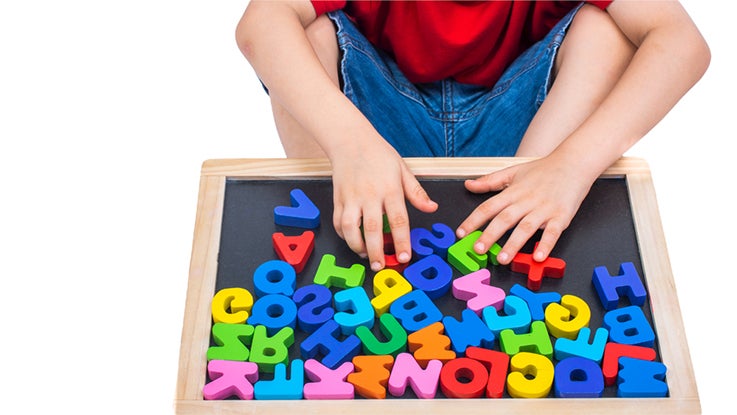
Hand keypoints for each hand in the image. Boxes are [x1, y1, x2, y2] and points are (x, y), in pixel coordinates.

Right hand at [330, 141, 437, 271]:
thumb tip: (432, 208)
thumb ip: (416, 192)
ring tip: (365, 255)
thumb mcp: (402, 170)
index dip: (401, 241)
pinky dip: (343, 235)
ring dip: (356, 245)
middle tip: (380, 266)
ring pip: (349, 227)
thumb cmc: (379, 155)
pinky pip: (338, 222)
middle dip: (376, 251)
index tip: (404, 257)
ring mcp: (351, 197)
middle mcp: (369, 195)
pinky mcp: (337, 198)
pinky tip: (352, 240)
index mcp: (389, 188)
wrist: (350, 140)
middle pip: (372, 228)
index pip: (398, 219)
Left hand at [456, 156, 595, 264]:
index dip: (473, 220)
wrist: (573, 163)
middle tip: (478, 250)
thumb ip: (490, 181)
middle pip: (505, 219)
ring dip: (513, 244)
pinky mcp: (561, 216)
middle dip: (490, 235)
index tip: (461, 233)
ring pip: (526, 228)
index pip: (488, 207)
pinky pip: (552, 232)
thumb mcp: (513, 172)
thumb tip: (468, 184)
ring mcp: (544, 209)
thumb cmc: (543, 170)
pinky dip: (546, 245)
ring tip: (502, 259)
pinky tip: (538, 257)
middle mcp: (526, 201)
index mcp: (513, 192)